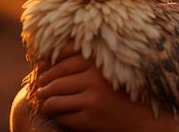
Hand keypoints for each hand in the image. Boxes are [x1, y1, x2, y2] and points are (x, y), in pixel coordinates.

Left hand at [35, 42, 163, 131]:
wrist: (139, 118)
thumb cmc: (116, 89)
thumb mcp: (102, 69)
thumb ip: (76, 60)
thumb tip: (40, 63)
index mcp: (98, 62)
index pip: (62, 58)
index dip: (49, 64)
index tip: (45, 69)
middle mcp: (94, 79)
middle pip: (55, 79)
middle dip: (43, 84)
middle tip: (40, 87)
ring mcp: (91, 100)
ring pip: (53, 99)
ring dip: (45, 101)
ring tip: (45, 101)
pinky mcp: (88, 119)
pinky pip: (61, 115)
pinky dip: (57, 115)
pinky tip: (60, 113)